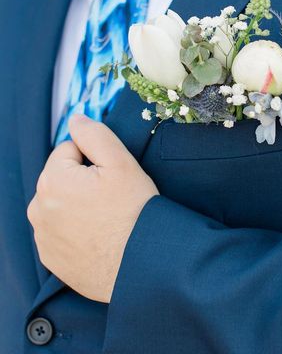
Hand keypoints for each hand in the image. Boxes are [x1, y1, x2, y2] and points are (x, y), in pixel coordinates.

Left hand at [27, 114, 158, 302]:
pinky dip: (75, 229)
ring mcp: (43, 236)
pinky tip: (98, 235)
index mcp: (52, 180)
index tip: (112, 176)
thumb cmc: (134, 211)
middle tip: (112, 197)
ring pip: (60, 203)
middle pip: (62, 177)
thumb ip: (94, 133)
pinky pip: (60, 230)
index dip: (95, 158)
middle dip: (83, 180)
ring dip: (77, 204)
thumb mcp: (121, 162)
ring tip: (106, 217)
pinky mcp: (51, 257)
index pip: (69, 150)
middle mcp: (39, 208)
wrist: (141, 264)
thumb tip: (75, 118)